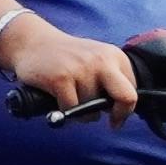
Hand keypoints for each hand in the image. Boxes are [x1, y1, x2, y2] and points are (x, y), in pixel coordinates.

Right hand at [0, 14, 140, 117]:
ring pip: (92, 109)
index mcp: (114, 56)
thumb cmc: (64, 57)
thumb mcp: (95, 59)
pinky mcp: (61, 78)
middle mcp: (101, 60)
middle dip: (119, 114)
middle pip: (126, 97)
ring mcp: (81, 69)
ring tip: (70, 99)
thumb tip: (121, 111)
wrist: (31, 42)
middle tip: (112, 122)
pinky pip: (71, 110)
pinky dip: (64, 111)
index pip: (133, 89)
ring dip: (81, 112)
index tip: (115, 115)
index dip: (125, 108)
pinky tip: (58, 100)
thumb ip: (111, 80)